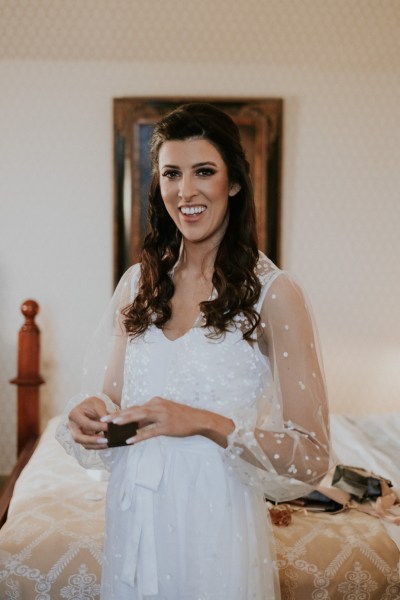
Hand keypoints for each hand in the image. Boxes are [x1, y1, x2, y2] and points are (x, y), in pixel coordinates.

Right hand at [68, 396, 110, 449]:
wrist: (91, 408)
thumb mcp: (97, 404)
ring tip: (108, 443)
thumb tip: (109, 422)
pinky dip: (97, 446)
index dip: (98, 426)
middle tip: (106, 440)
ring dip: (96, 445)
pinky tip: (106, 444)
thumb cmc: (93, 404)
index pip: (86, 424)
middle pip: (79, 438)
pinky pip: (89, 445)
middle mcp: (72, 426)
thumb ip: (103, 413)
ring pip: (84, 444)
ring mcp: (76, 434)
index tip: (109, 427)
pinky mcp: (82, 439)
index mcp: (74, 415)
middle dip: (93, 440)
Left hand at [101, 397, 233, 447]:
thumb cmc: (181, 417)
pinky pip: (150, 432)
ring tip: (113, 425)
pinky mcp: (167, 427)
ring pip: (140, 417)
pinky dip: (139, 436)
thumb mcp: (164, 413)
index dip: (121, 413)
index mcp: (155, 402)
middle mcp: (157, 406)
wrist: (199, 419)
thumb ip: (149, 418)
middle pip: (134, 410)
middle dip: (118, 415)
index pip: (135, 407)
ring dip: (126, 420)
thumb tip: (133, 426)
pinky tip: (129, 440)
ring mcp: (162, 416)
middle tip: (104, 419)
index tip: (108, 417)